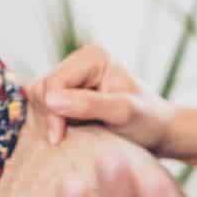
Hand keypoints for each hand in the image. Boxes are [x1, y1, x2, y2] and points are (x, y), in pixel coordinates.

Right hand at [36, 44, 175, 151]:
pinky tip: (68, 134)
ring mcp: (72, 77)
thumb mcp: (123, 114)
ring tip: (73, 136)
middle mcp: (80, 61)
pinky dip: (50, 122)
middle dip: (50, 116)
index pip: (54, 82)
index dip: (52, 111)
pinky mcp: (67, 93)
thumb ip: (89, 105)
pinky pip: (42, 107)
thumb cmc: (148, 122)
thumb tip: (50, 100)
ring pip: (37, 98)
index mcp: (94, 56)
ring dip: (50, 120)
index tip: (59, 139)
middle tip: (68, 139)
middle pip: (41, 88)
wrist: (159, 132)